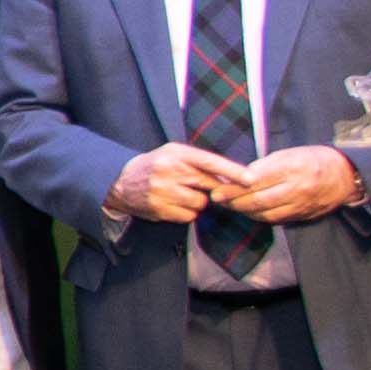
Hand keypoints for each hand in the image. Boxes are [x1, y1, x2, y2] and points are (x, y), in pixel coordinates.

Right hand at [110, 141, 248, 225]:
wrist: (119, 181)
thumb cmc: (155, 166)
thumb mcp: (174, 154)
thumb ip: (200, 163)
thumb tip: (233, 178)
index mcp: (176, 153)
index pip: (210, 161)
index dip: (232, 171)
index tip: (251, 179)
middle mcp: (169, 170)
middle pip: (209, 185)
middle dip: (213, 189)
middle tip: (204, 188)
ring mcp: (163, 191)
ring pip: (200, 203)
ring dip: (197, 202)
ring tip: (180, 194)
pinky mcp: (159, 208)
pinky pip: (188, 216)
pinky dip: (186, 212)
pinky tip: (172, 204)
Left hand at [226, 142, 367, 225]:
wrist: (345, 175)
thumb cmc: (312, 159)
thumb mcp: (288, 154)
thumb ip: (263, 166)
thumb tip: (238, 176)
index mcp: (292, 168)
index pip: (256, 181)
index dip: (234, 188)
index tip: (217, 190)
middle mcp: (297, 189)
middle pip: (259, 200)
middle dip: (235, 202)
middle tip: (218, 199)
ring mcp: (301, 205)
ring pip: (266, 214)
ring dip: (245, 211)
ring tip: (230, 205)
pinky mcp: (304, 216)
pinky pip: (277, 220)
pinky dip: (260, 217)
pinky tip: (249, 211)